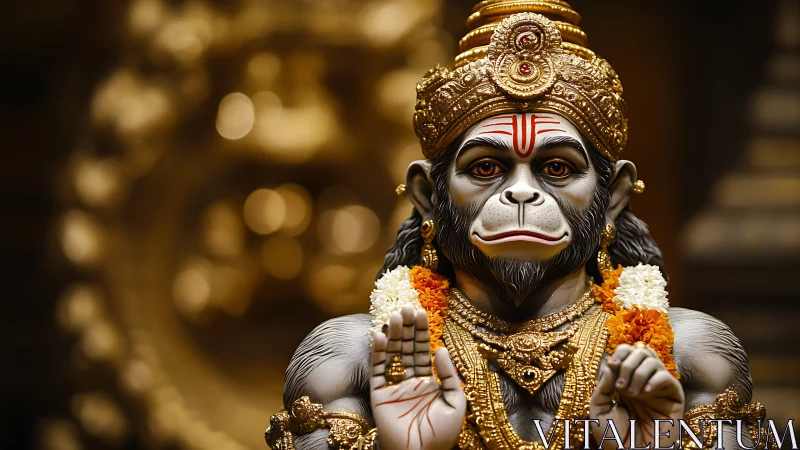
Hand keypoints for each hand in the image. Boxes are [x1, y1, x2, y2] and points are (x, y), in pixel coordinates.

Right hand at [370, 305, 465, 449]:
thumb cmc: (440, 435)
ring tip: (393, 317)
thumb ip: (450, 376)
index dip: (422, 332)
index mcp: (429, 381)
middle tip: (405, 308)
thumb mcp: (455, 403)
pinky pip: (377, 369)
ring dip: (392, 335)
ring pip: (392, 354)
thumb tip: (440, 349)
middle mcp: (410, 380)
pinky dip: (377, 352)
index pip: (424, 350)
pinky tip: (379, 336)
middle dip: (406, 328)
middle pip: (407, 348)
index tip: (420, 312)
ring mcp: (394, 386)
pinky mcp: (379, 393)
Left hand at [589, 343, 684, 449]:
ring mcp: (658, 389)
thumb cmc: (612, 436)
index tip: (610, 366)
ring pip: (653, 361)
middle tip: (619, 385)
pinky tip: (645, 392)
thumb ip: (603, 385)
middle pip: (640, 351)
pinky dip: (656, 379)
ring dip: (638, 372)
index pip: (627, 352)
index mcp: (626, 380)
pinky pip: (669, 378)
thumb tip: (610, 362)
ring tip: (630, 393)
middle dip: (627, 363)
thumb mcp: (599, 408)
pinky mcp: (673, 399)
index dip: (619, 353)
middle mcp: (643, 381)